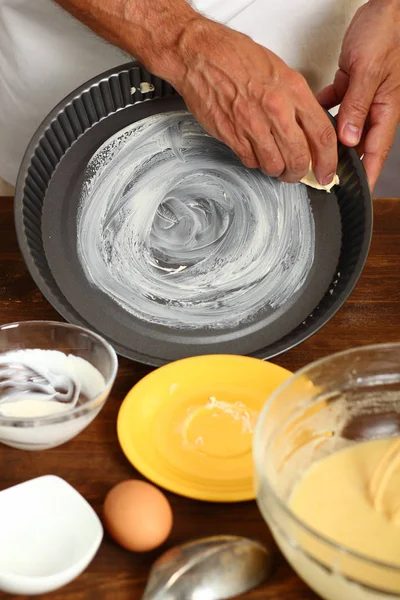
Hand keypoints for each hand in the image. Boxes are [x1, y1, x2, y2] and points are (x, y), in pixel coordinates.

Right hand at [166, 19, 336, 184]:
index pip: (322, 134)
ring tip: (274, 164)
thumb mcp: (280, 71)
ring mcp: (253, 125)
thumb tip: (307, 128)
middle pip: (299, 157)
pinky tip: (254, 151)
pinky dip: (255, 162)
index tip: (326, 171)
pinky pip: (251, 161)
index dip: (328, 160)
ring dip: (276, 170)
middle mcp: (276, 110)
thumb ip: (296, 101)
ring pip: (274, 165)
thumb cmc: (236, 57)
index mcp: (293, 91)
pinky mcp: (232, 136)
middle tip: (297, 174)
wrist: (200, 55)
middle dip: (299, 172)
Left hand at [317, 0, 399, 190]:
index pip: (376, 152)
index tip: (357, 194)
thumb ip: (357, 106)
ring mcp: (364, 95)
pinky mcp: (353, 81)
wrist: (386, 5)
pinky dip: (322, 109)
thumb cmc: (387, 31)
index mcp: (386, 109)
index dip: (368, 175)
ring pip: (345, 125)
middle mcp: (375, 106)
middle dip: (342, 161)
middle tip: (323, 176)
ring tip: (313, 152)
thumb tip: (349, 139)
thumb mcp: (369, 71)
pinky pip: (336, 103)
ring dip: (330, 138)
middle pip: (358, 143)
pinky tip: (309, 115)